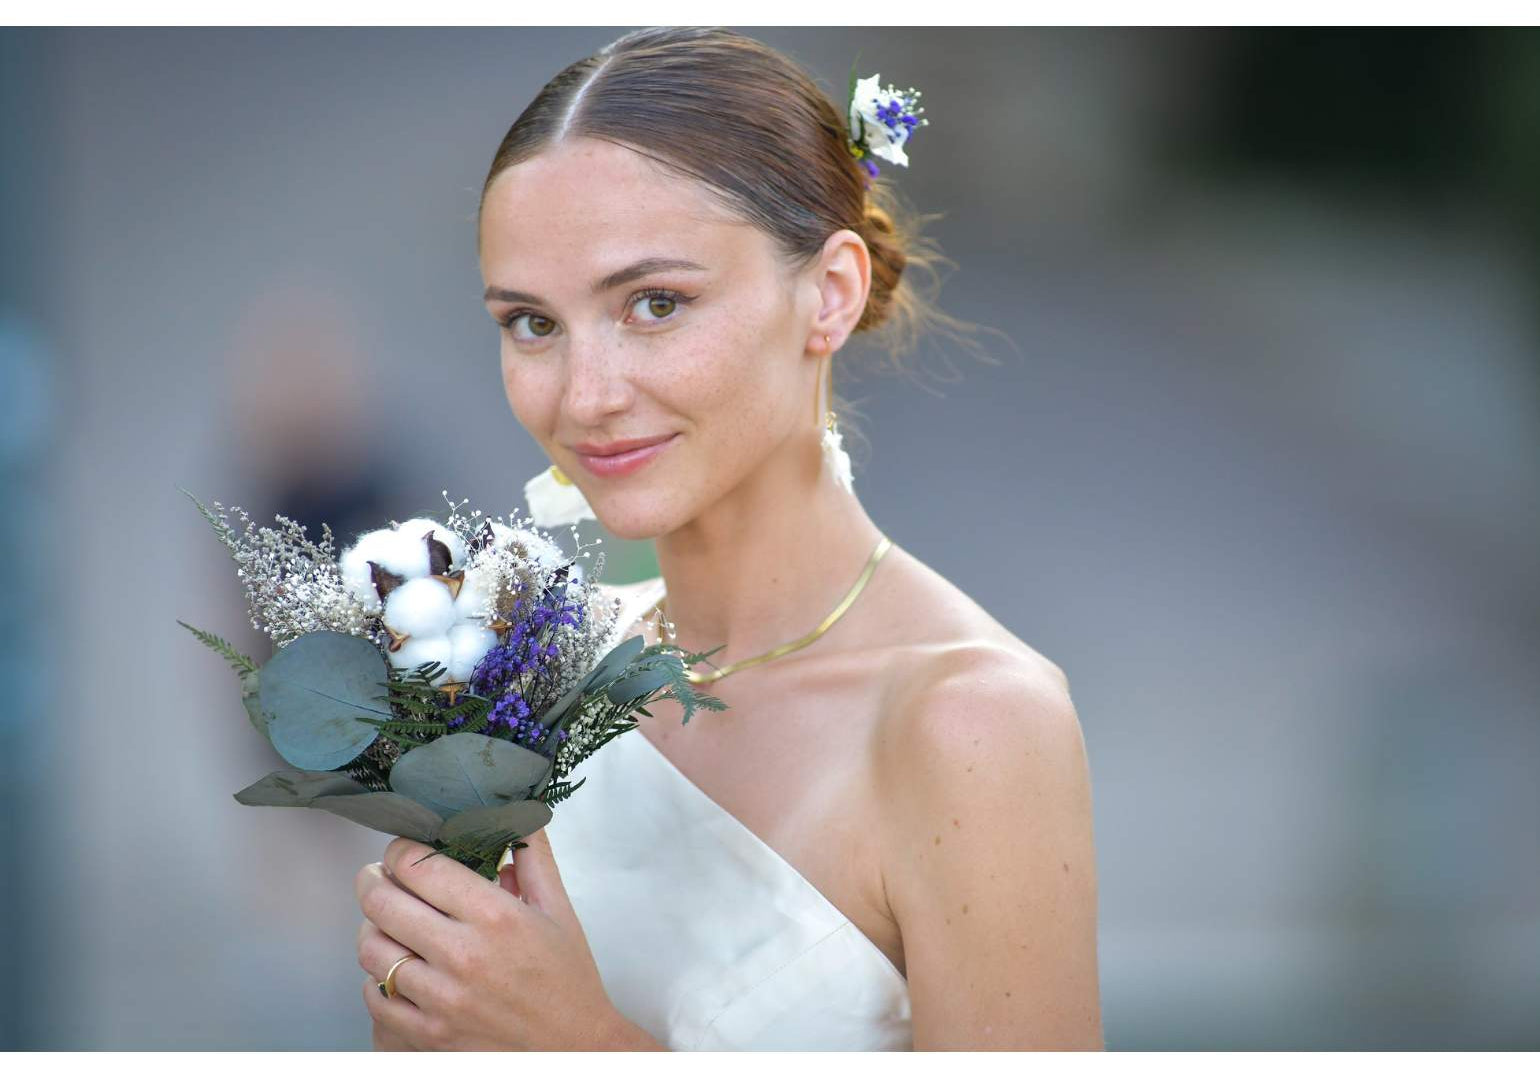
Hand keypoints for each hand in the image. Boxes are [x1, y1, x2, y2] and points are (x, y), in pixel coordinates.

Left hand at [356, 830, 627, 1049]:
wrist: (574, 1050)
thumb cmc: (568, 981)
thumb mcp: (559, 910)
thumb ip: (534, 858)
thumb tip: (515, 816)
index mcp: (496, 916)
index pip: (418, 866)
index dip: (401, 850)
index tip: (405, 851)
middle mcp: (463, 955)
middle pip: (382, 902)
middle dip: (373, 880)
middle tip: (379, 876)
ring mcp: (441, 999)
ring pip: (371, 949)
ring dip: (373, 928)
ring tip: (387, 922)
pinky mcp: (429, 1035)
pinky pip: (376, 997)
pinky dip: (377, 978)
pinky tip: (396, 968)